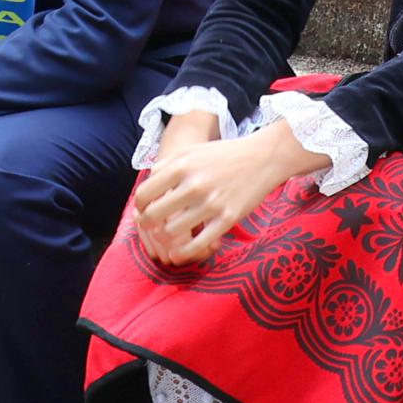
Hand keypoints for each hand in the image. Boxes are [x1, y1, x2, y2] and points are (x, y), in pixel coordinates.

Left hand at [133, 122, 323, 266]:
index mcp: (182, 166)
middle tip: (153, 227)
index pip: (144, 194)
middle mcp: (194, 185)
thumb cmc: (224, 154)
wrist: (262, 158)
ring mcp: (212, 203)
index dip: (139, 207)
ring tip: (170, 236)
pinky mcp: (228, 218)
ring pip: (172, 232)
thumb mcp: (193, 151)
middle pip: (154, 215)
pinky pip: (198, 243)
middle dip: (148, 224)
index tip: (144, 211)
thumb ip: (167, 164)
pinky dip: (185, 251)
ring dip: (167, 238)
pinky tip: (182, 251)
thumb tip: (147, 185)